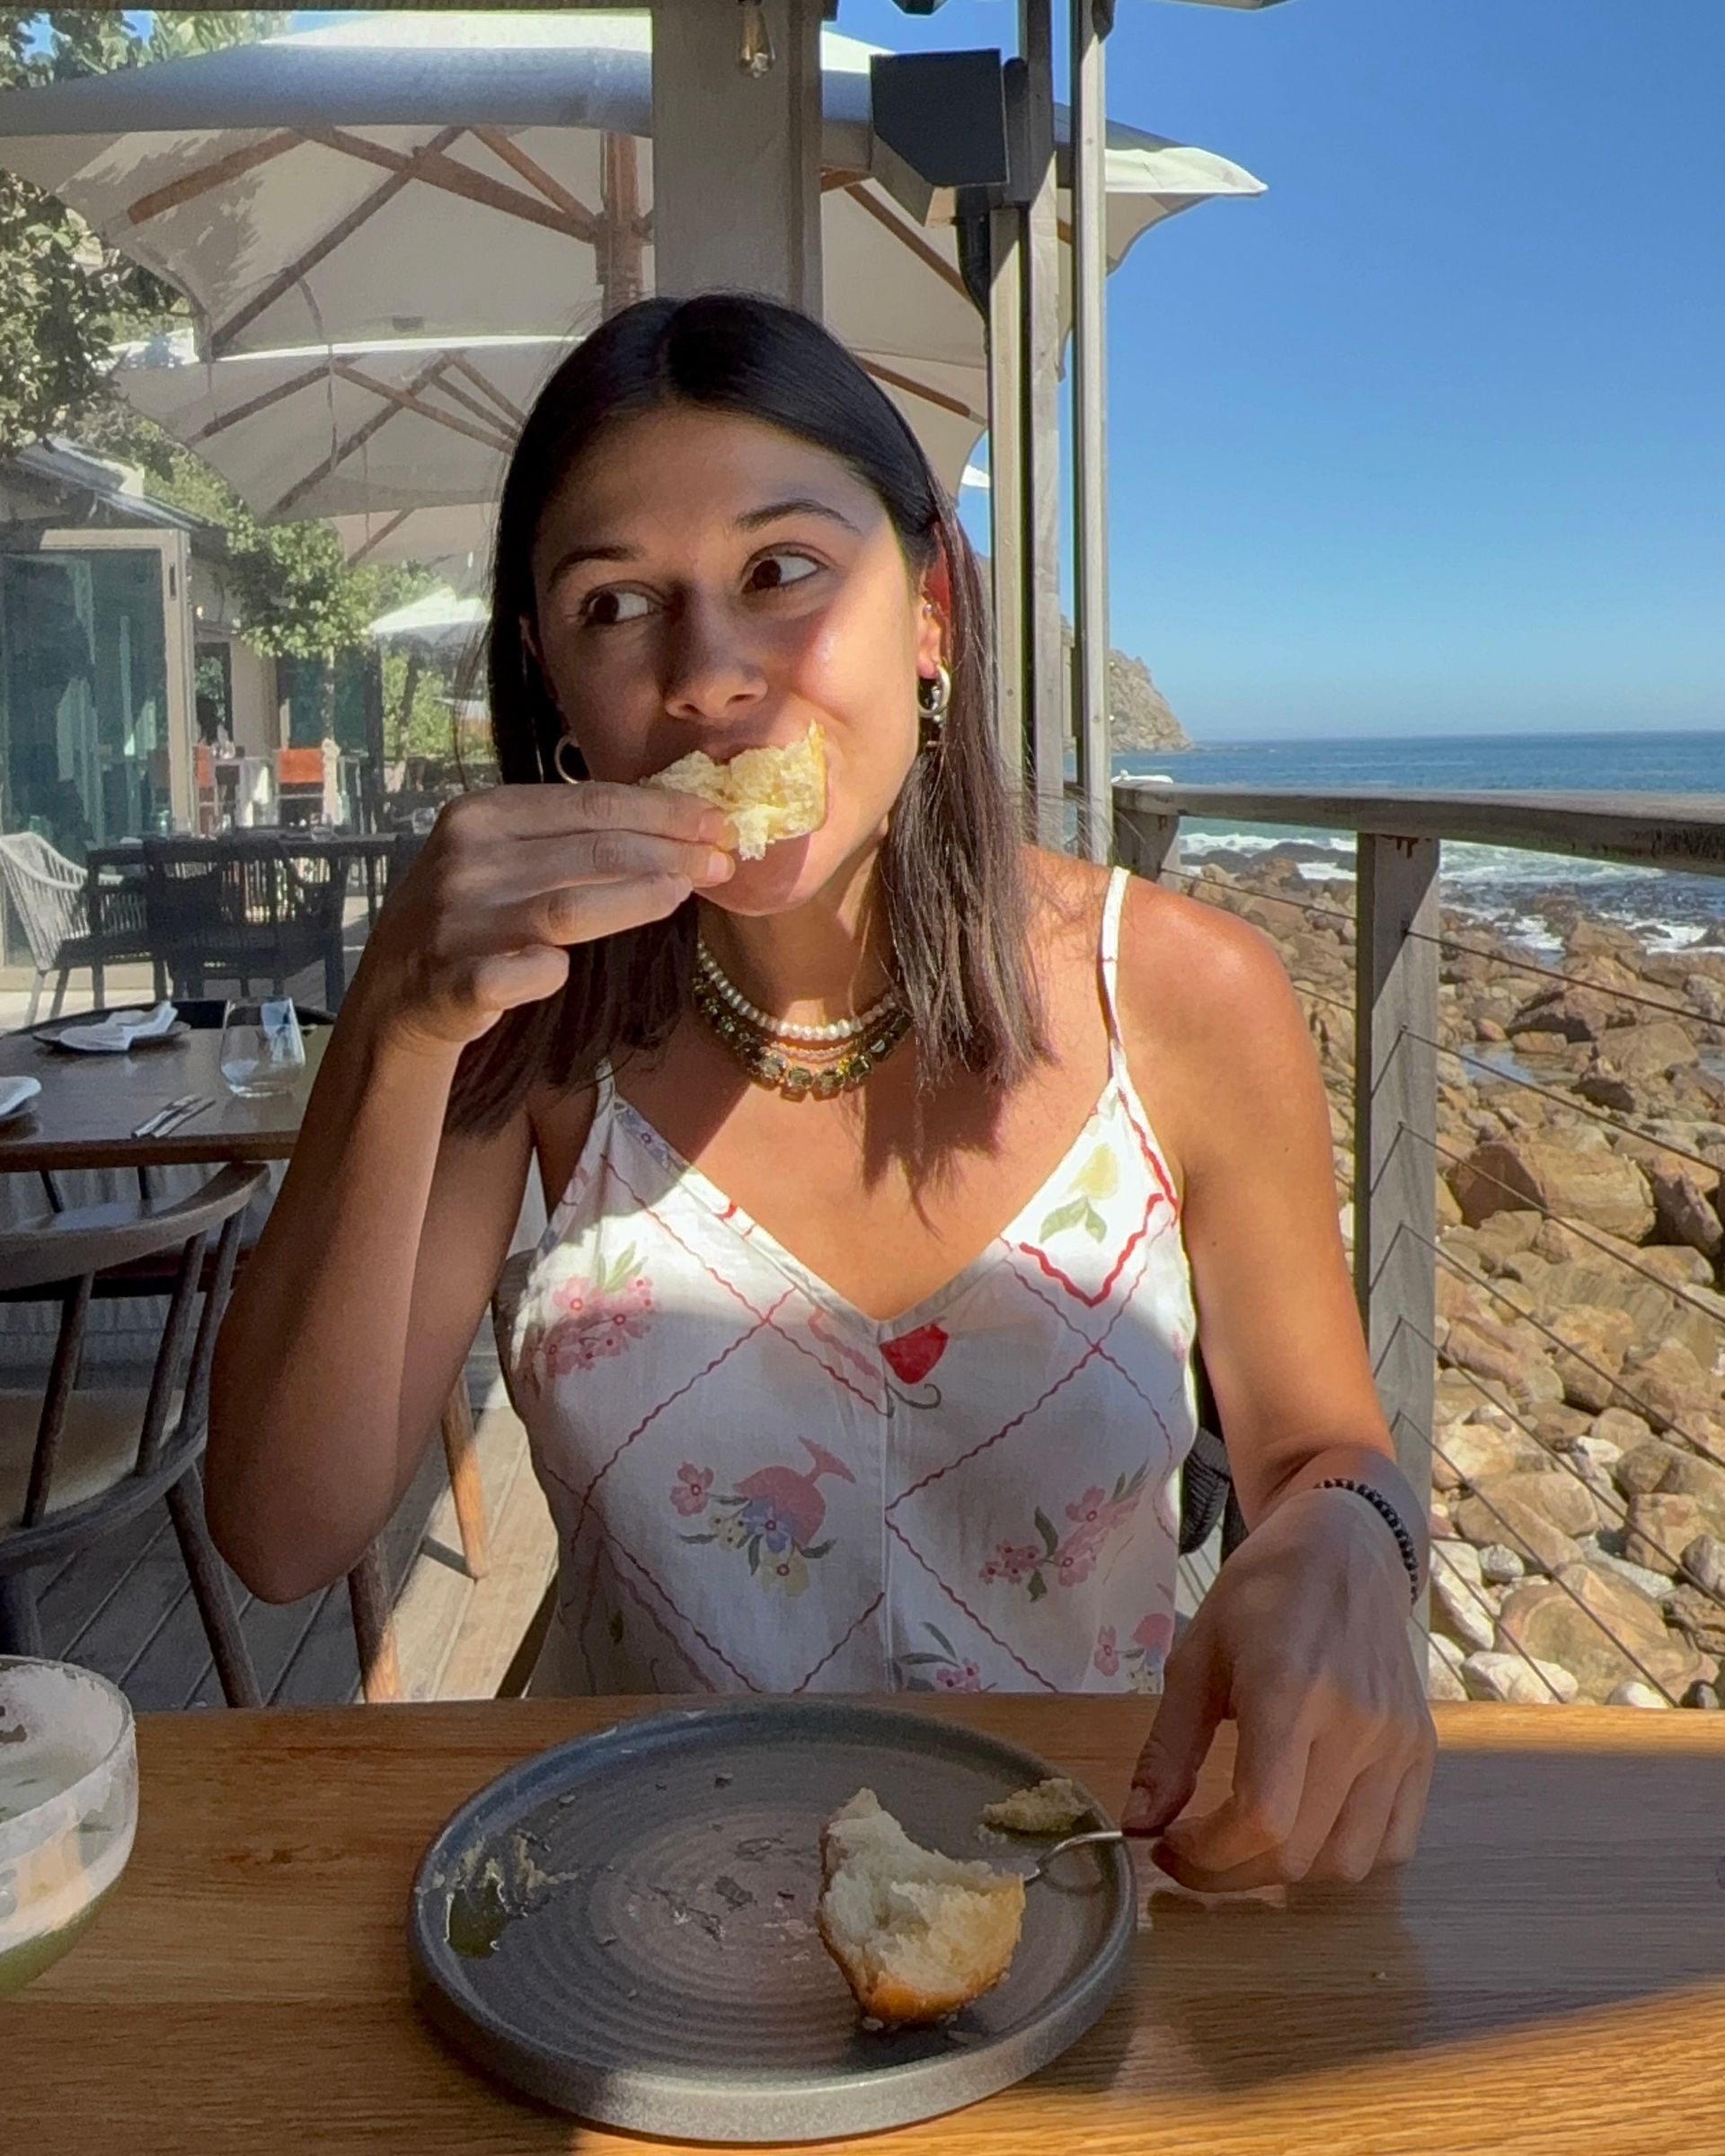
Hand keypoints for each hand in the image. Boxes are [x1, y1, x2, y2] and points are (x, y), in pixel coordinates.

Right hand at [363, 779, 735, 1054]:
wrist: (396, 993)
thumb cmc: (472, 917)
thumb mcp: (501, 858)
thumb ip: (568, 839)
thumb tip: (674, 829)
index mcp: (481, 815)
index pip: (590, 804)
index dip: (662, 811)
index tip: (715, 820)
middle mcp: (467, 860)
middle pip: (592, 851)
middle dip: (668, 853)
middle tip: (721, 862)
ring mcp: (461, 922)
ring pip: (570, 907)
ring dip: (638, 899)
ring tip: (685, 892)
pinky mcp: (458, 983)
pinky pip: (526, 973)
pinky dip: (551, 971)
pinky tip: (571, 968)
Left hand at [1122, 1486, 1435, 1890]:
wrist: (1347, 1549)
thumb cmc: (1263, 1594)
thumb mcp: (1196, 1657)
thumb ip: (1168, 1749)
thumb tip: (1137, 1825)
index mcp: (1291, 1690)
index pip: (1260, 1819)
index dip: (1208, 1857)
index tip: (1168, 1848)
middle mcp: (1356, 1723)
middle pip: (1298, 1854)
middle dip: (1232, 1873)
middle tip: (1195, 1852)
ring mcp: (1399, 1742)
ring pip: (1349, 1864)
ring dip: (1289, 1872)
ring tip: (1248, 1840)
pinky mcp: (1423, 1751)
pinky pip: (1393, 1844)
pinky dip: (1344, 1855)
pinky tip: (1307, 1825)